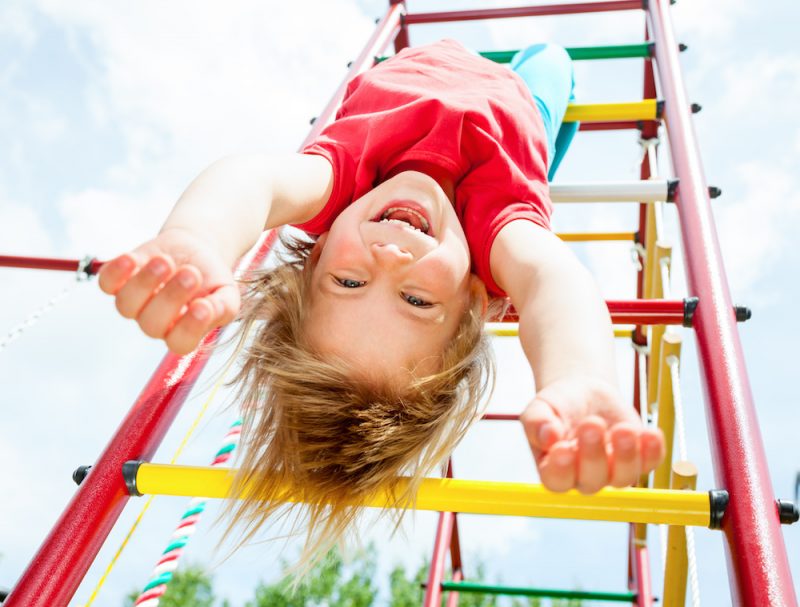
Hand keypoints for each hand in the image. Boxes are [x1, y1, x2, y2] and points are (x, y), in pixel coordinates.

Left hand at [98, 227, 239, 353]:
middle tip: (191, 273)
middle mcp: (156, 322)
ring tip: (166, 261)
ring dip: (145, 283)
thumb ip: (223, 307)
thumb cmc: (211, 278)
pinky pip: (108, 283)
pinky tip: (132, 259)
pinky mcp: (119, 280)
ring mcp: (136, 303)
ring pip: (126, 305)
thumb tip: (208, 311)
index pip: (180, 343)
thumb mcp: (227, 293)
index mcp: (184, 331)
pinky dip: (116, 272)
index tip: (203, 306)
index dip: (189, 329)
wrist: (195, 249)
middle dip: (170, 298)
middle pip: (152, 324)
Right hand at [520, 377, 663, 493]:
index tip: (563, 448)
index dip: (561, 470)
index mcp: (553, 469)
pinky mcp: (638, 460)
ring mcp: (612, 471)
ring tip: (622, 429)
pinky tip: (649, 433)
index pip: (556, 481)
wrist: (584, 392)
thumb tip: (547, 437)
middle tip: (592, 424)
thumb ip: (536, 422)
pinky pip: (649, 463)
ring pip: (623, 478)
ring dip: (626, 456)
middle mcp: (583, 477)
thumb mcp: (539, 407)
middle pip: (591, 481)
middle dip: (593, 455)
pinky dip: (653, 451)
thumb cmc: (558, 405)